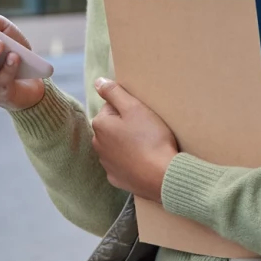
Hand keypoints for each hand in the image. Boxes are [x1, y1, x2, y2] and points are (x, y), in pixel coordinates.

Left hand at [89, 81, 179, 200]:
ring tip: (148, 146)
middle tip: (147, 130)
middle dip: (126, 126)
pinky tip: (144, 161)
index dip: (129, 109)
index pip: (111, 107)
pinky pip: (122, 165)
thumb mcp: (134, 108)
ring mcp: (107, 164)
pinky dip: (131, 162)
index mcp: (99, 125)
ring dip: (128, 144)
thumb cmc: (150, 139)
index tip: (143, 116)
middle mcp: (98, 145)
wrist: (163, 176)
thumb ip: (114, 92)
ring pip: (116, 146)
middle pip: (112, 127)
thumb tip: (98, 82)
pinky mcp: (117, 179)